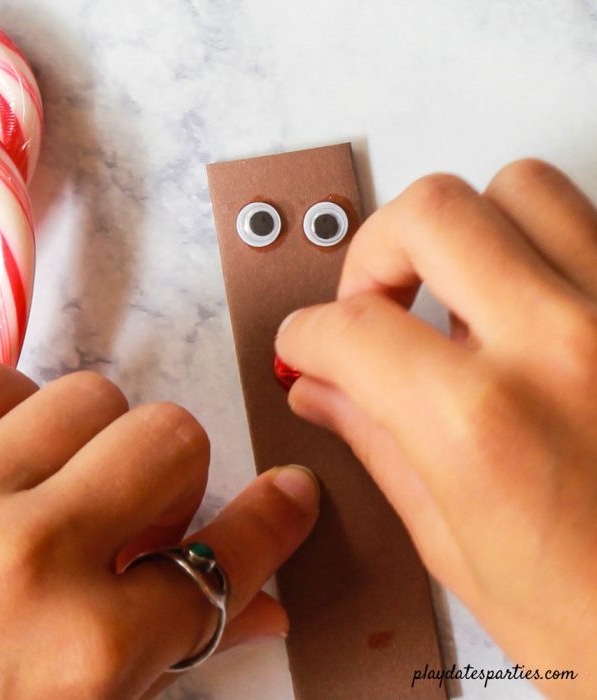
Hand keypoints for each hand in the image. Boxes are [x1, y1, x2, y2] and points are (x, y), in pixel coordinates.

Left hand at [0, 357, 319, 698]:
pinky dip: (2, 414)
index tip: (288, 495)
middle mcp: (23, 563)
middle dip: (167, 475)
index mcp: (83, 656)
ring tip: (44, 491)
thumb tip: (262, 609)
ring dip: (83, 444)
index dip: (270, 521)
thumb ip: (169, 659)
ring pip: (83, 397)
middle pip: (167, 438)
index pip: (227, 561)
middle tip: (129, 517)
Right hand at [276, 159, 596, 698]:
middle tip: (370, 307)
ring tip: (453, 295)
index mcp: (487, 426)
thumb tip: (320, 390)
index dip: (305, 335)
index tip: (305, 346)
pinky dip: (539, 246)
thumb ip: (375, 444)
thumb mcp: (457, 548)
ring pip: (521, 186)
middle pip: (431, 212)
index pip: (351, 329)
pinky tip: (524, 312)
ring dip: (463, 232)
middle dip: (371, 253)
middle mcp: (566, 349)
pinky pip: (593, 226)